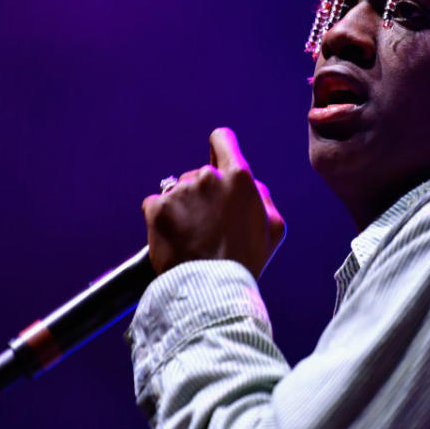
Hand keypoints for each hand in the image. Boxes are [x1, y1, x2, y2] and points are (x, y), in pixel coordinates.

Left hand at [141, 128, 285, 279]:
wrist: (211, 289)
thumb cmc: (245, 260)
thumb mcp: (273, 226)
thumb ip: (262, 196)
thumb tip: (249, 184)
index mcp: (238, 178)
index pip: (222, 139)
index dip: (219, 148)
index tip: (216, 159)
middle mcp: (208, 177)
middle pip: (199, 173)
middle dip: (203, 193)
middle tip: (209, 224)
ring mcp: (180, 192)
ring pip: (178, 190)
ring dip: (182, 206)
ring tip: (192, 236)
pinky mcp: (157, 208)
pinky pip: (156, 205)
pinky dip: (162, 219)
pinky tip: (175, 238)